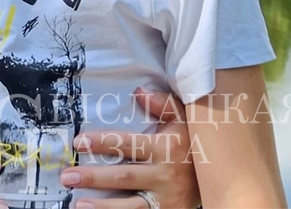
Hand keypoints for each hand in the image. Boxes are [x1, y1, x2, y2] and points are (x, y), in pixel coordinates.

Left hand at [60, 89, 200, 208]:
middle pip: (124, 177)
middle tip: (67, 177)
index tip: (79, 141)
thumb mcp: (183, 118)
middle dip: (94, 177)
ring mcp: (166, 201)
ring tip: (78, 205)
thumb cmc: (192, 142)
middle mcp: (165, 176)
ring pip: (131, 206)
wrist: (223, 176)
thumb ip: (161, 103)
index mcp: (165, 148)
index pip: (128, 144)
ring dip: (103, 207)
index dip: (102, 143)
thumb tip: (138, 92)